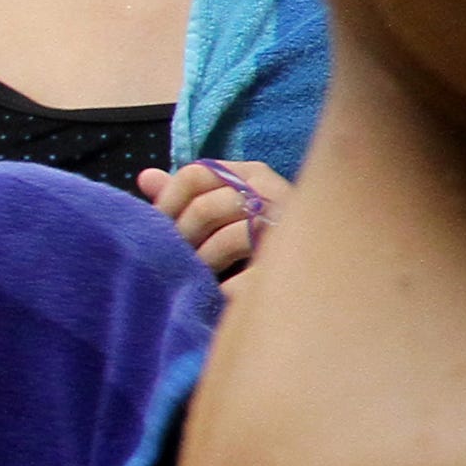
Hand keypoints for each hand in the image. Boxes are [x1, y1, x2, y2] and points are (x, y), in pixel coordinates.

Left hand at [135, 159, 284, 281]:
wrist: (318, 270)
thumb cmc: (264, 235)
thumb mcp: (221, 206)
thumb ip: (184, 194)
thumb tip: (146, 177)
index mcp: (253, 175)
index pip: (196, 174)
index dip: (168, 201)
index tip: (160, 226)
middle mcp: (274, 193)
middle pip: (207, 206)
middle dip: (186, 236)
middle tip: (183, 257)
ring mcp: (290, 227)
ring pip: (229, 238)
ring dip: (206, 261)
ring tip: (203, 275)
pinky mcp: (296, 264)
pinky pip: (246, 278)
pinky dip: (228, 288)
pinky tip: (225, 291)